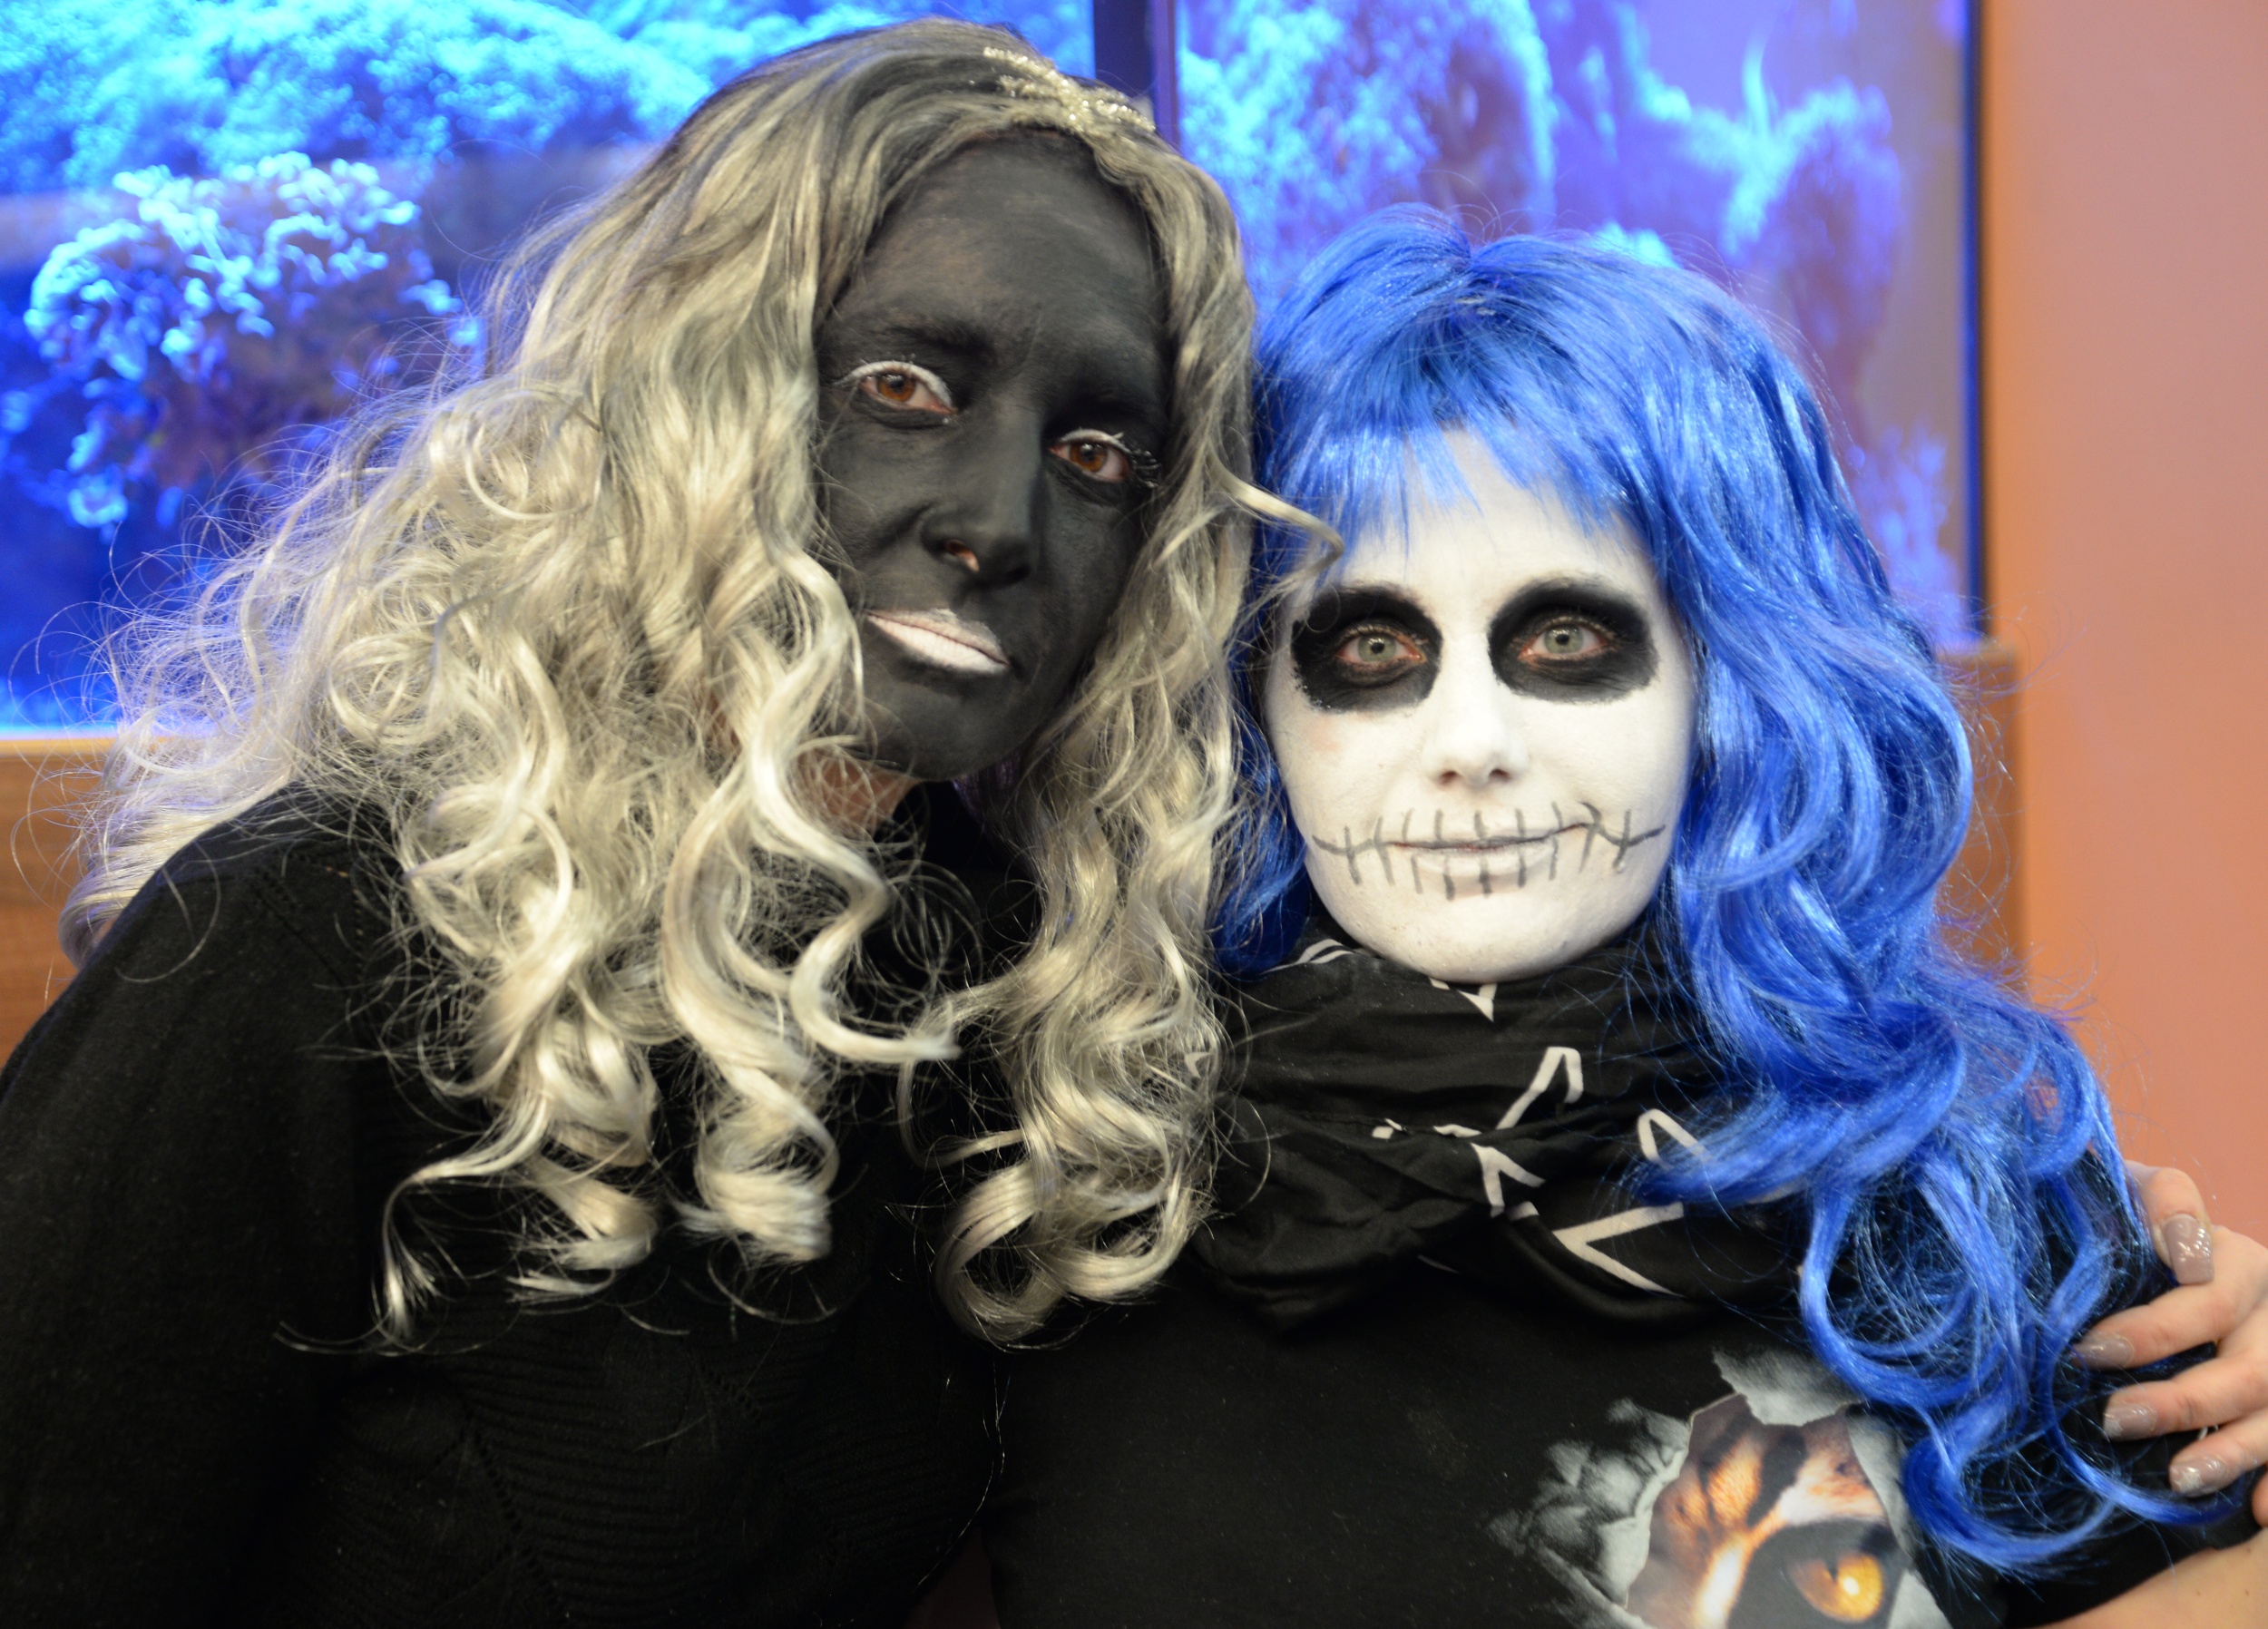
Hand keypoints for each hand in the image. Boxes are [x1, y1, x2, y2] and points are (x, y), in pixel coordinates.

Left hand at [2073, 1161, 2267, 1522]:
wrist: (2140, 1261)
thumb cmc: (2120, 1229)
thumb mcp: (2118, 1197)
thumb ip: (2134, 1201)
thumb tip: (2144, 1227)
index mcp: (2228, 1257)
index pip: (2206, 1289)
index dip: (2155, 1326)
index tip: (2093, 1350)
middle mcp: (2264, 1307)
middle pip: (2245, 1360)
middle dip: (2182, 1397)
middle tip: (2116, 1419)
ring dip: (2232, 1446)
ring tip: (2178, 1476)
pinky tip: (2256, 1508)